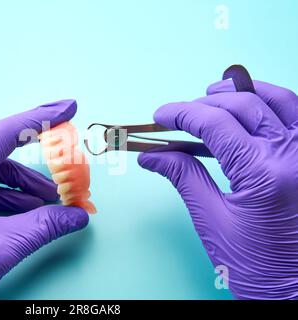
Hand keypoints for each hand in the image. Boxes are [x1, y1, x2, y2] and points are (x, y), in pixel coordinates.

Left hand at [0, 100, 88, 299]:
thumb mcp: (4, 245)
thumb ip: (46, 226)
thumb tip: (78, 216)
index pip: (4, 132)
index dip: (40, 118)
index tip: (67, 108)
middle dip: (32, 144)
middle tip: (61, 138)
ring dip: (24, 184)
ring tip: (52, 202)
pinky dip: (9, 198)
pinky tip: (30, 214)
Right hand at [138, 80, 297, 298]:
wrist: (297, 291)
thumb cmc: (257, 267)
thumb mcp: (212, 221)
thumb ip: (183, 177)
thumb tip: (151, 155)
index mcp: (264, 173)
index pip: (215, 123)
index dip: (181, 113)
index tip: (160, 116)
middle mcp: (295, 154)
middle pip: (244, 104)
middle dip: (205, 103)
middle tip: (179, 113)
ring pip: (278, 99)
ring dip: (242, 92)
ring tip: (213, 95)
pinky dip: (274, 102)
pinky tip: (253, 106)